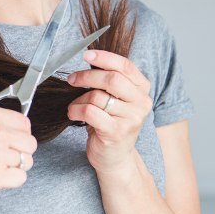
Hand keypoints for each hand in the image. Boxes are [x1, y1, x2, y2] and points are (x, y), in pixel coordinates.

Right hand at [0, 92, 37, 201]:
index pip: (23, 122)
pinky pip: (20, 179)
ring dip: (16, 165)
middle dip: (20, 149)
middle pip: (29, 142)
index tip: (13, 137)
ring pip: (26, 161)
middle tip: (7, 154)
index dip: (19, 131)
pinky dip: (12, 180)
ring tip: (0, 166)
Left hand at [66, 50, 151, 176]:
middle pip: (111, 79)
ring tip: (75, 104)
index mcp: (142, 89)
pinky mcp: (117, 132)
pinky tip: (73, 113)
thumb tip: (89, 58)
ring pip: (97, 97)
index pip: (125, 66)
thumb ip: (109, 79)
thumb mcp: (115, 98)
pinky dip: (76, 110)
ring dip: (79, 98)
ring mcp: (131, 119)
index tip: (86, 55)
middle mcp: (141, 102)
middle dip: (87, 76)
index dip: (104, 58)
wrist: (115, 157)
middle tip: (72, 79)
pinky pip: (90, 112)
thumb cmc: (111, 122)